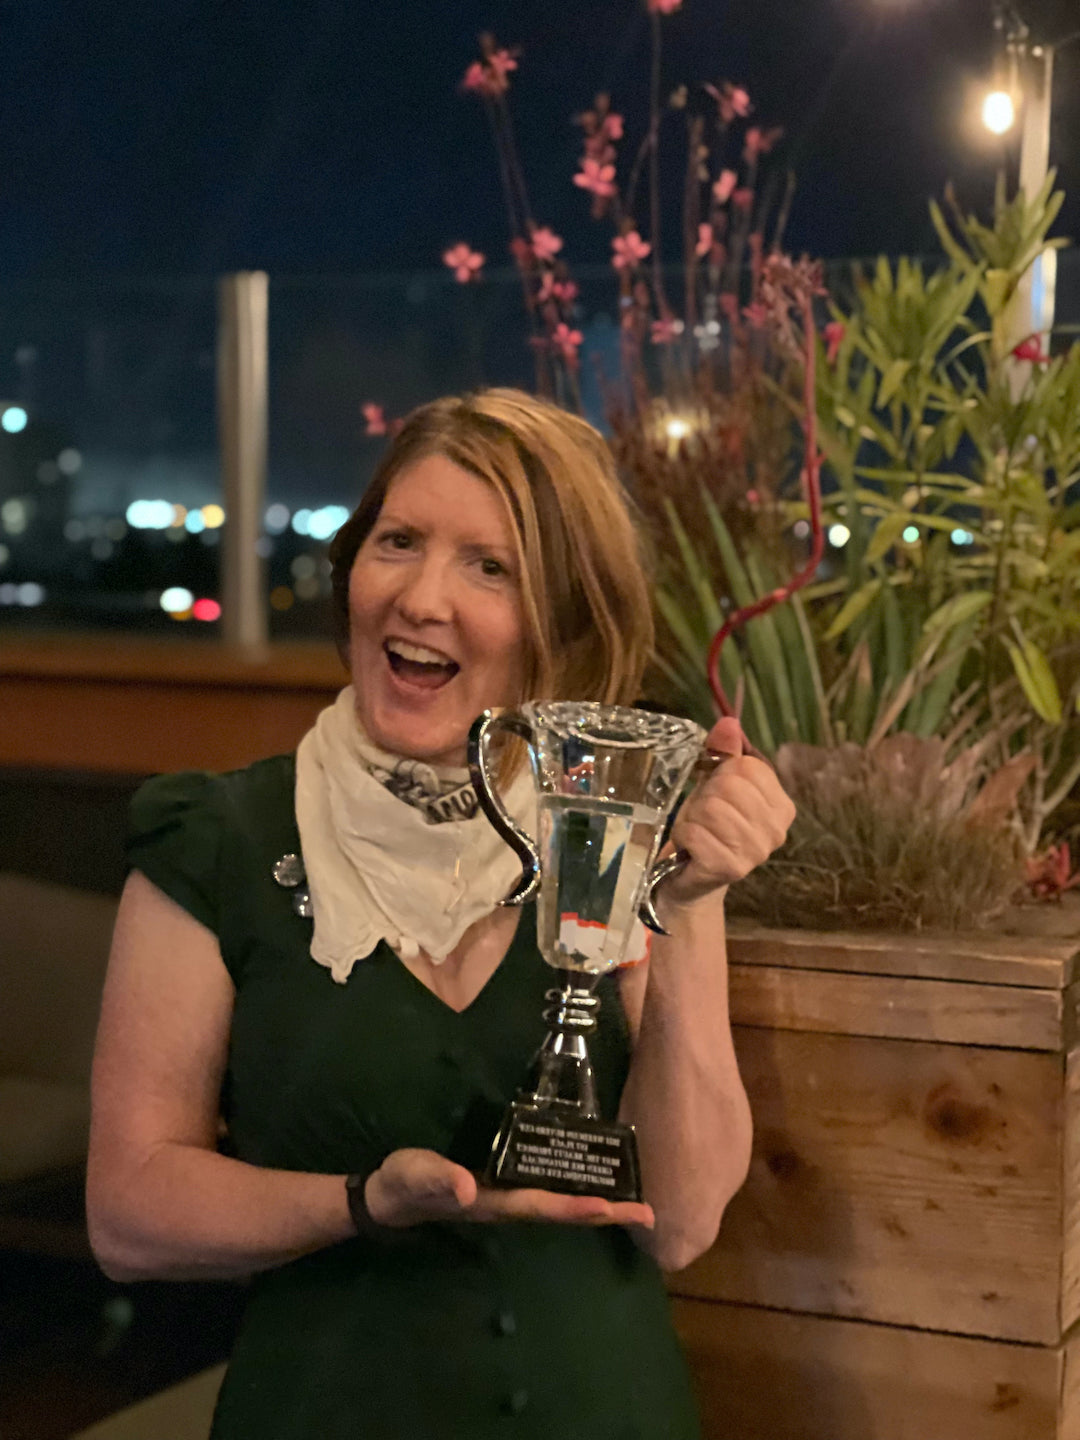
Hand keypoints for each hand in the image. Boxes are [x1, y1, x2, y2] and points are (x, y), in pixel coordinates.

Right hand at [364, 1148, 654, 1230]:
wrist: (391, 1195)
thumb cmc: (405, 1184)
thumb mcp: (417, 1176)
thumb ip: (440, 1179)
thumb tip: (468, 1187)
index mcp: (495, 1202)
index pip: (546, 1206)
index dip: (579, 1208)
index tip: (615, 1209)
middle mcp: (510, 1203)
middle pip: (565, 1210)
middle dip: (605, 1212)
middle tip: (649, 1214)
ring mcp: (508, 1196)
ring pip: (561, 1201)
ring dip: (597, 1203)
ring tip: (634, 1202)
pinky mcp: (503, 1184)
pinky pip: (548, 1189)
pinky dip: (575, 1189)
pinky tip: (591, 1180)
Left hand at [662, 717, 794, 912]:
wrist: (691, 877)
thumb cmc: (708, 827)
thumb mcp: (715, 784)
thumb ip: (724, 752)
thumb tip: (729, 723)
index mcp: (781, 806)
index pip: (747, 767)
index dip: (721, 773)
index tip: (716, 793)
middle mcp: (776, 830)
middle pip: (729, 785)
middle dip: (705, 796)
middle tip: (703, 816)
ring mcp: (755, 852)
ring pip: (711, 808)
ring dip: (693, 816)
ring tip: (698, 830)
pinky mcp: (730, 868)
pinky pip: (696, 832)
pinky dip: (685, 834)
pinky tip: (691, 847)